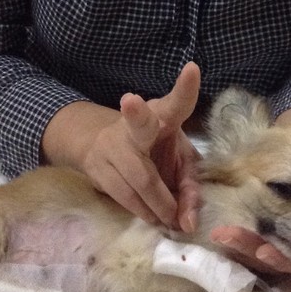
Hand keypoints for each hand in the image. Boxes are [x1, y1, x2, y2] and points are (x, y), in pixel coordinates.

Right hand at [44, 63, 201, 231]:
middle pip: (138, 121)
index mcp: (162, 114)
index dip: (185, 87)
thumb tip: (188, 222)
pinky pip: (125, 196)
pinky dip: (144, 213)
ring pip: (139, 178)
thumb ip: (190, 186)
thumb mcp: (177, 159)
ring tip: (172, 219)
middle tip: (131, 101)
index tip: (192, 69)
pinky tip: (154, 218)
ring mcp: (113, 146)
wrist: (100, 146)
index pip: (176, 101)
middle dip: (136, 113)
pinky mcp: (98, 168)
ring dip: (159, 205)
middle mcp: (136, 126)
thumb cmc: (153, 149)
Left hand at [210, 216, 290, 275]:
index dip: (284, 259)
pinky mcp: (269, 233)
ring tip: (220, 233)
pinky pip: (253, 239)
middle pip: (274, 259)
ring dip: (239, 243)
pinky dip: (238, 236)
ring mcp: (282, 245)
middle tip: (228, 237)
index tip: (264, 253)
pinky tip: (220, 230)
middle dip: (250, 249)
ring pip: (260, 251)